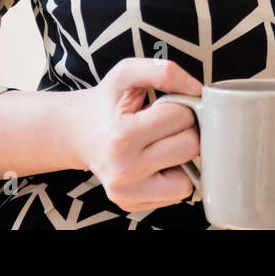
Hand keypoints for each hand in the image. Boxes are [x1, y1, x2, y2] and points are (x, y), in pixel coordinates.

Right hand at [67, 57, 204, 212]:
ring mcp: (127, 193)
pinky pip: (178, 193)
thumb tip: (196, 88)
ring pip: (189, 177)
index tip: (163, 107)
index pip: (182, 117)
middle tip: (163, 126)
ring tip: (160, 144)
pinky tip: (156, 162)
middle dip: (184, 130)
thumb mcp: (127, 74)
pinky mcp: (132, 204)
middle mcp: (123, 170)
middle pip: (190, 147)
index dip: (179, 106)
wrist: (78, 132)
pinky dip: (174, 176)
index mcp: (122, 137)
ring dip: (182, 157)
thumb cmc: (106, 103)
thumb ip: (163, 71)